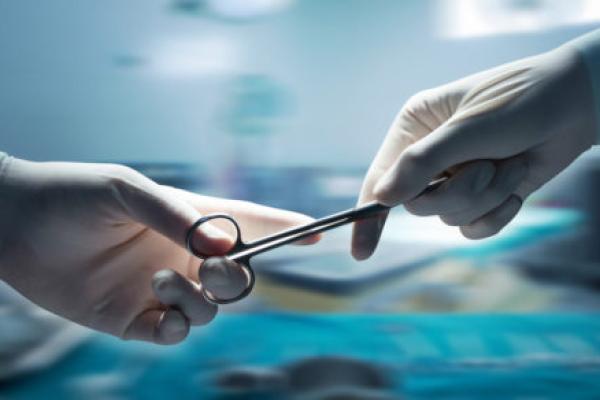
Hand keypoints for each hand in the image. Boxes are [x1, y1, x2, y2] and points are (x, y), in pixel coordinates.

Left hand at [0, 159, 318, 343]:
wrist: (14, 224)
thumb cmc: (72, 193)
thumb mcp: (126, 190)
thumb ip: (177, 217)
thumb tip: (226, 247)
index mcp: (188, 219)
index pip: (247, 223)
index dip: (283, 228)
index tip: (317, 232)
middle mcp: (182, 255)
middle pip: (237, 275)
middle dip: (236, 275)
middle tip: (209, 265)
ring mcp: (161, 288)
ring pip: (210, 308)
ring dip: (198, 301)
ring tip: (159, 282)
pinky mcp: (134, 318)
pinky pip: (173, 333)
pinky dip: (175, 328)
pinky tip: (155, 313)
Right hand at [353, 43, 596, 259]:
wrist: (579, 105)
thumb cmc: (522, 100)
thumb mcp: (469, 127)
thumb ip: (423, 163)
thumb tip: (382, 197)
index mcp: (415, 128)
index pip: (382, 177)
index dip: (368, 214)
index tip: (361, 251)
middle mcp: (430, 155)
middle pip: (418, 204)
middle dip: (458, 192)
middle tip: (486, 166)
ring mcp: (456, 177)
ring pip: (449, 217)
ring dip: (487, 196)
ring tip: (509, 163)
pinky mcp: (482, 196)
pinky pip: (474, 228)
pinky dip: (498, 212)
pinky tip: (516, 186)